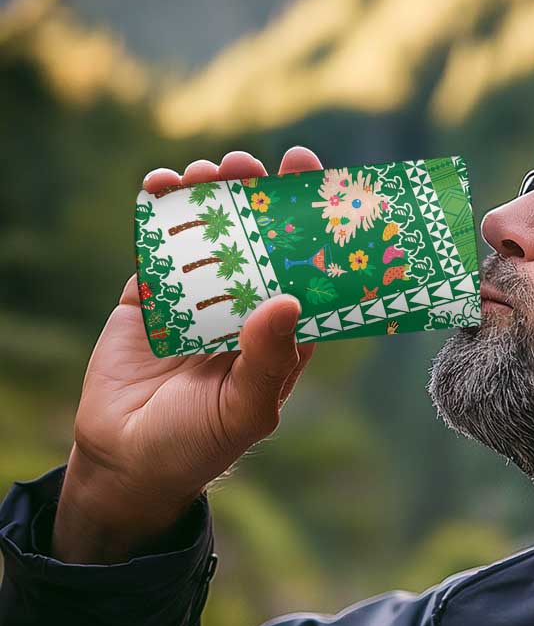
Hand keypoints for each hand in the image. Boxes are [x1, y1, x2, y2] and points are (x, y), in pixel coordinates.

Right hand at [53, 147, 322, 561]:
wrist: (126, 460)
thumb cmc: (199, 443)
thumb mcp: (245, 409)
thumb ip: (267, 359)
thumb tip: (287, 300)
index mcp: (281, 334)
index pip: (305, 271)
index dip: (312, 228)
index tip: (314, 182)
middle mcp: (244, 309)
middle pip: (258, 241)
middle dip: (258, 198)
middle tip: (252, 165)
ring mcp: (197, 299)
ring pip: (209, 234)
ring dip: (210, 196)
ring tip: (209, 171)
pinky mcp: (150, 296)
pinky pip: (158, 245)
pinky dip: (159, 211)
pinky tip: (161, 186)